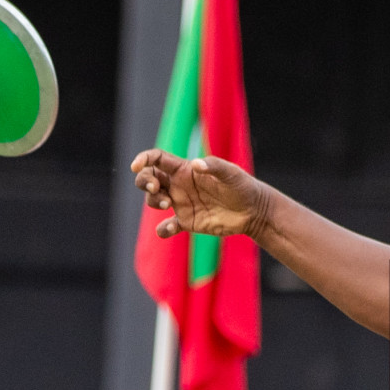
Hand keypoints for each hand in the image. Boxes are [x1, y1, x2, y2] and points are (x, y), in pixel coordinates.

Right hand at [130, 150, 267, 238]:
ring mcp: (182, 204)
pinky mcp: (187, 222)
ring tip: (169, 204)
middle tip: (156, 189)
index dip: (143, 160)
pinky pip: (167, 227)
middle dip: (144, 182)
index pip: (157, 160)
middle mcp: (180, 185)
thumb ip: (214, 167)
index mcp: (186, 170)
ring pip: (154, 200)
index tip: (135, 166)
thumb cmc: (243, 187)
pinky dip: (163, 229)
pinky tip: (169, 229)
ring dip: (153, 201)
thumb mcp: (231, 174)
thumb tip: (196, 165)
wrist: (253, 211)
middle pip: (149, 179)